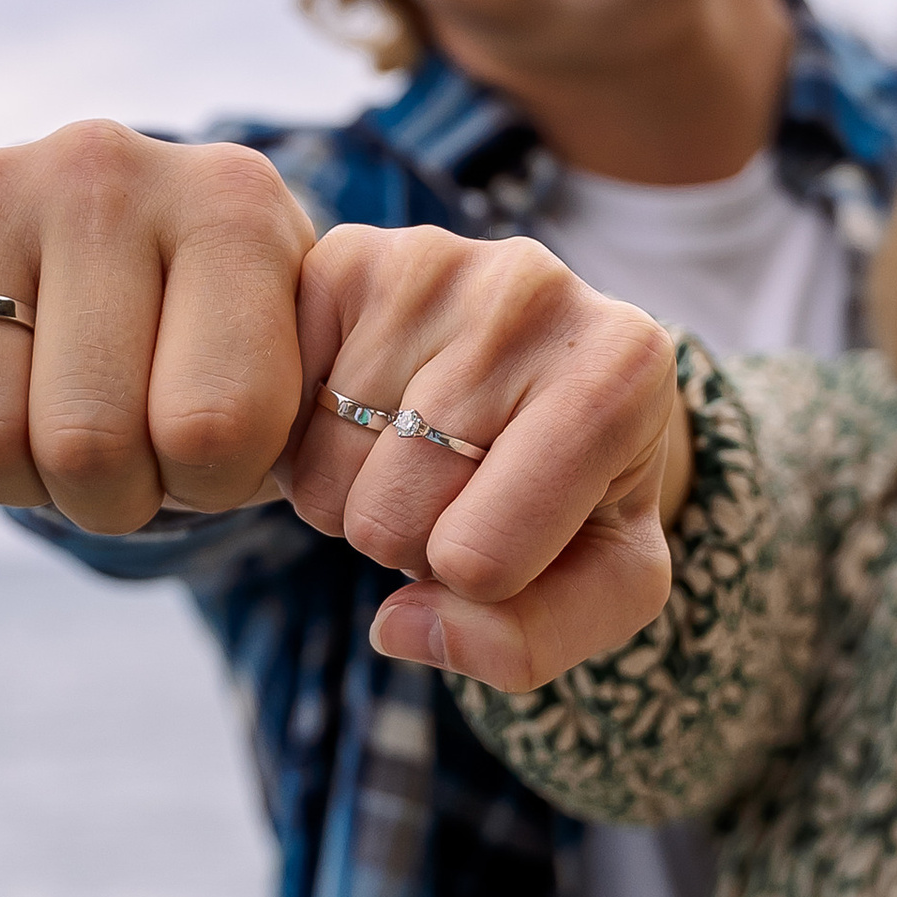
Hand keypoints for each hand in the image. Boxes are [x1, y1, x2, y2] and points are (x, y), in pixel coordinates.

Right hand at [0, 122, 317, 534]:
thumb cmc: (226, 336)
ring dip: (15, 480)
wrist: (126, 249)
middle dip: (108, 495)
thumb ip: (311, 408)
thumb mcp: (300, 361)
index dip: (209, 485)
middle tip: (124, 451)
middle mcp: (103, 170)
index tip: (215, 445)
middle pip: (82, 446)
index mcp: (231, 203)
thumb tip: (257, 451)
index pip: (210, 429)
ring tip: (51, 420)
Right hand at [288, 225, 684, 689]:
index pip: (482, 558)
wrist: (544, 371)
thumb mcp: (604, 584)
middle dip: (412, 540)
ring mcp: (433, 259)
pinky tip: (361, 410)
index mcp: (623, 367)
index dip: (479, 582)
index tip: (514, 532)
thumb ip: (528, 642)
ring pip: (326, 474)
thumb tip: (399, 628)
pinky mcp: (345, 254)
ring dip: (355, 494)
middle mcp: (534, 287)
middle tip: (457, 490)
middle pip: (391, 517)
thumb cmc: (582, 487)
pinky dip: (304, 442)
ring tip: (413, 450)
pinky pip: (272, 410)